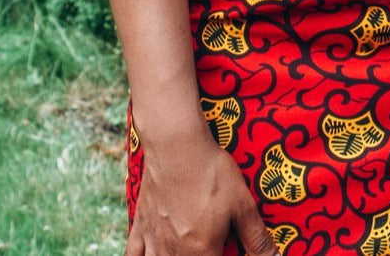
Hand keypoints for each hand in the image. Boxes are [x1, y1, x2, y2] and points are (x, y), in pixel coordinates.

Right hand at [126, 132, 276, 255]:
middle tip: (207, 248)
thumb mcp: (242, 204)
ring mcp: (153, 241)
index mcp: (201, 253)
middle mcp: (173, 254)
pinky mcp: (140, 225)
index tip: (222, 250)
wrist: (176, 145)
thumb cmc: (211, 173)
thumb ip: (257, 238)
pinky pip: (132, 255)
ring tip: (186, 251)